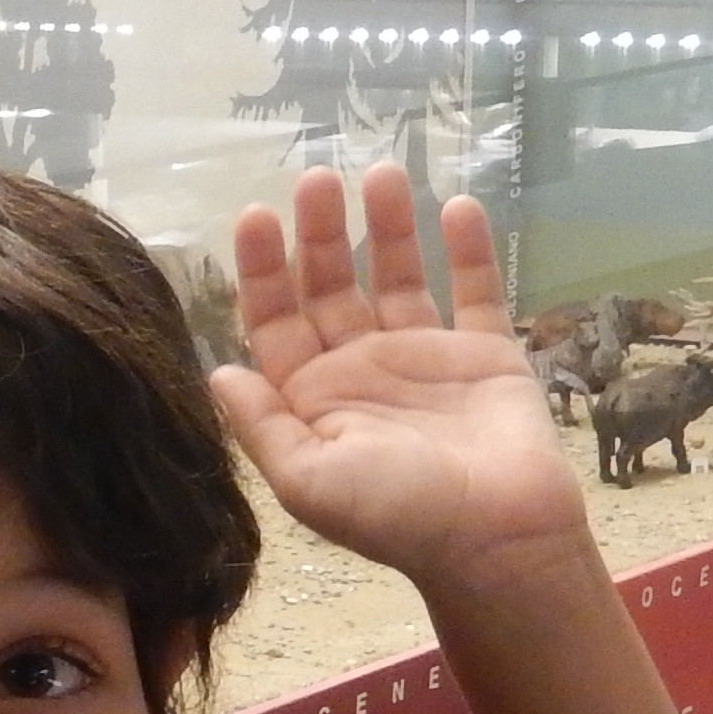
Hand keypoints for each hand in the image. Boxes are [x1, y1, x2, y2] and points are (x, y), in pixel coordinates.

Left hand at [205, 165, 585, 586]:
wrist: (497, 539)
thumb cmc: (397, 514)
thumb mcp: (308, 479)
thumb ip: (261, 425)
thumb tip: (215, 372)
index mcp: (314, 399)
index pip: (277, 321)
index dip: (264, 270)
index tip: (257, 216)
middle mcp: (364, 370)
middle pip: (332, 287)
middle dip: (322, 234)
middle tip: (317, 180)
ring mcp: (426, 359)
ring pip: (400, 277)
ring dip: (388, 227)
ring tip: (380, 174)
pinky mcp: (486, 355)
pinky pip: (475, 291)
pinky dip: (468, 250)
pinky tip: (454, 207)